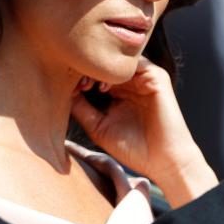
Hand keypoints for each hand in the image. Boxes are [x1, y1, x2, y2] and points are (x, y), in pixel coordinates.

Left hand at [71, 57, 215, 205]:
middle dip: (86, 68)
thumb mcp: (98, 127)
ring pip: (118, 61)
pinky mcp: (157, 78)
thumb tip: (60, 92)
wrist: (162, 162)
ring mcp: (145, 78)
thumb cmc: (133, 149)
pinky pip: (135, 62)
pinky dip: (117, 70)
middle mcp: (131, 82)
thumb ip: (81, 108)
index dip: (78, 75)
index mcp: (118, 92)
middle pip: (105, 63)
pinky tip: (103, 86)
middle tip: (72, 81)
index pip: (95, 72)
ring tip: (86, 84)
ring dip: (99, 68)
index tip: (62, 86)